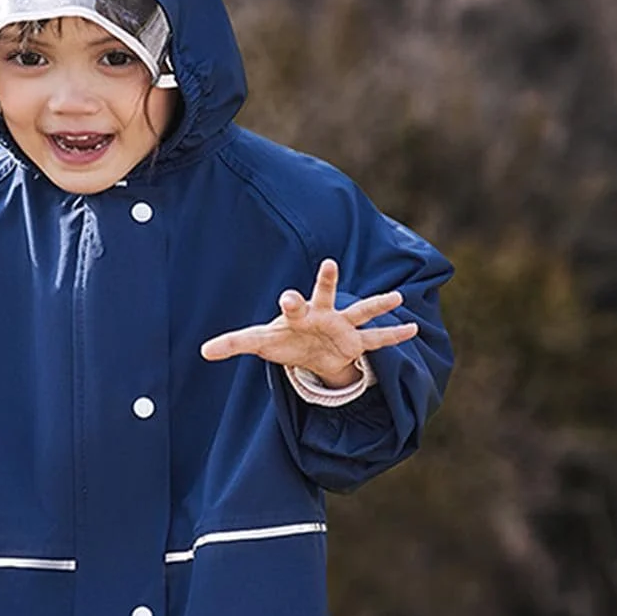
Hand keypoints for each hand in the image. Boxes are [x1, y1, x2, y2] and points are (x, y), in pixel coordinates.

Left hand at [199, 258, 417, 386]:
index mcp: (298, 314)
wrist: (311, 350)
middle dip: (327, 284)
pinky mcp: (355, 343)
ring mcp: (342, 327)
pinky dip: (394, 337)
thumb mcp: (261, 342)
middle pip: (325, 296)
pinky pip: (377, 341)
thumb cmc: (285, 340)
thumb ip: (235, 344)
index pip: (292, 305)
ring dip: (376, 305)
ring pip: (360, 313)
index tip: (287, 296)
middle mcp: (322, 315)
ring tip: (397, 296)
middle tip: (330, 264)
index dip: (290, 302)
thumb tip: (203, 351)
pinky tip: (413, 330)